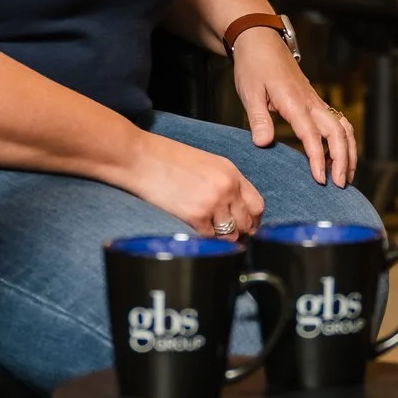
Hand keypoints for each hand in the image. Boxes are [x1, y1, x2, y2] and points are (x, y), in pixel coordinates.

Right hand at [124, 135, 266, 238]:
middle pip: (247, 223)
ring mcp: (213, 203)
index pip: (257, 205)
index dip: (254, 220)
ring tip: (208, 231)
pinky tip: (194, 228)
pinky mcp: (196, 216)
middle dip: (240, 232)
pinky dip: (203, 238)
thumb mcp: (206, 163)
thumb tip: (235, 207)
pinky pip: (209, 238)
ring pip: (230, 234)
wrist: (140, 158)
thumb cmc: (166, 158)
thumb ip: (224, 183)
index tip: (248, 226)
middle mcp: (227, 188)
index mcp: (231, 172)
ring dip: (221, 238)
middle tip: (229, 235)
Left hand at [232, 27, 357, 186]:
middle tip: (339, 185)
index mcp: (294, 102)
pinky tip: (340, 156)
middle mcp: (311, 102)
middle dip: (342, 160)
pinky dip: (344, 141)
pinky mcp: (315, 102)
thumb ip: (258, 118)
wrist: (261, 41)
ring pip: (343, 128)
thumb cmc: (254, 65)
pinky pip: (338, 123)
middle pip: (337, 132)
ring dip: (348, 152)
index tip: (320, 179)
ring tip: (346, 176)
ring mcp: (316, 101)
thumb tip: (263, 143)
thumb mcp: (250, 92)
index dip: (318, 158)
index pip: (312, 135)